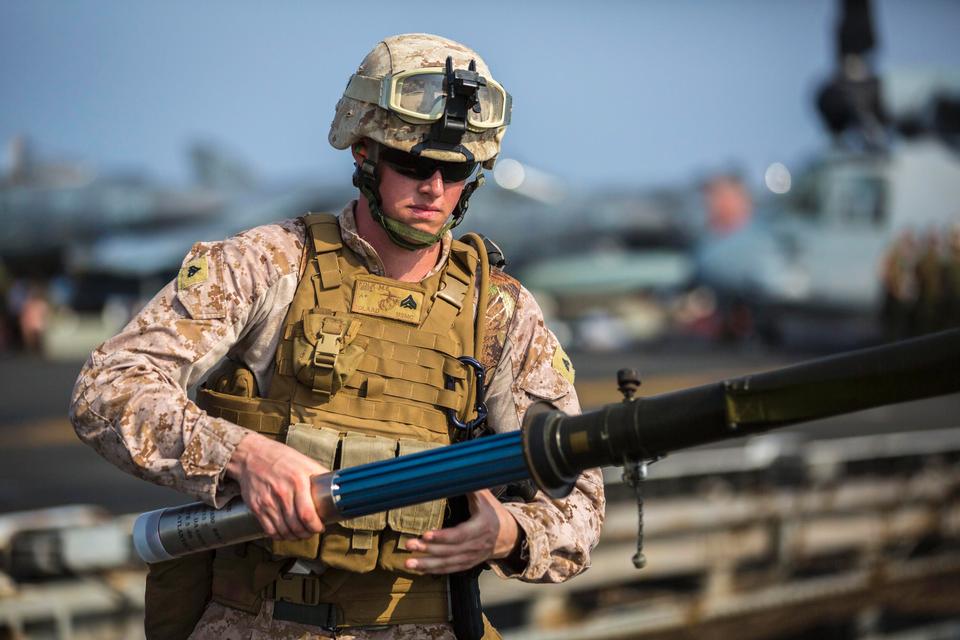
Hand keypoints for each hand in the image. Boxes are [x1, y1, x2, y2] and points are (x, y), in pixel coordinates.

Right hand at [225, 432, 327, 540]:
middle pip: (296, 526)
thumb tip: (336, 485)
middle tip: (311, 531)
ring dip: (294, 537)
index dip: (315, 526)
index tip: (320, 527)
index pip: (307, 514)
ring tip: (300, 533)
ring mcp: (268, 502)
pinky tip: (285, 532)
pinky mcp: (256, 507)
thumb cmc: (280, 457)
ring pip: (284, 530)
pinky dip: (279, 536)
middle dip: (307, 533)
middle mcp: (282, 493)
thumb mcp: (304, 462)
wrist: (251, 455)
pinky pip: (269, 530)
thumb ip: (320, 474)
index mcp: (298, 481)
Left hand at [403, 490, 518, 573]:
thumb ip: (471, 487)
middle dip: (428, 549)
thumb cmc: (493, 512)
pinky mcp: (467, 564)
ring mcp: (471, 557)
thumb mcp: (486, 498)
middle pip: (450, 550)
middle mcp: (476, 545)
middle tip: (409, 544)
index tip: (426, 534)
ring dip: (427, 564)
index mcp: (481, 527)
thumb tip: (457, 471)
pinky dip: (433, 570)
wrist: (509, 535)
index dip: (443, 536)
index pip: (460, 535)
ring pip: (448, 563)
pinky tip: (419, 568)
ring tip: (408, 563)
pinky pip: (449, 569)